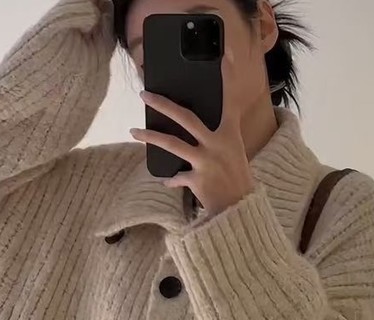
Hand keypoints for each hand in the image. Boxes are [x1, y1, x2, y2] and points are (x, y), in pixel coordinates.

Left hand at [130, 50, 254, 217]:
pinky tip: (166, 180)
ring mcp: (206, 162)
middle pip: (185, 117)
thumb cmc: (236, 180)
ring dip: (149, 137)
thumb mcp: (233, 153)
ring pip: (172, 144)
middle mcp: (218, 144)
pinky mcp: (197, 180)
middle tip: (144, 94)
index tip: (223, 54)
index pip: (228, 99)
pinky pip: (176, 176)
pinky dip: (171, 178)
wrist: (240, 210)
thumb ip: (217, 138)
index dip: (227, 76)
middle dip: (163, 104)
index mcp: (230, 134)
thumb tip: (191, 128)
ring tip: (133, 132)